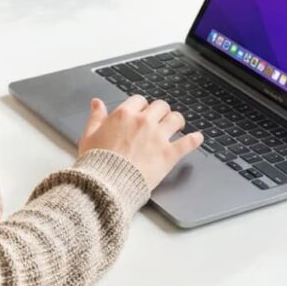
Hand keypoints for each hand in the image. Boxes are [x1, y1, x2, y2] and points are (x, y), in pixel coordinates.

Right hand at [77, 95, 203, 190]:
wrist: (106, 184)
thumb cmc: (96, 163)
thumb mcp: (89, 136)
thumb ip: (96, 117)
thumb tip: (96, 104)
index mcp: (124, 115)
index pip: (139, 100)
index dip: (142, 107)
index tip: (142, 113)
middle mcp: (143, 122)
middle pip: (160, 106)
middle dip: (161, 112)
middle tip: (160, 119)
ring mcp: (158, 137)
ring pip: (176, 118)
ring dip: (177, 121)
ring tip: (177, 126)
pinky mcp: (168, 154)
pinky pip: (188, 142)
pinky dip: (194, 139)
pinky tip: (197, 138)